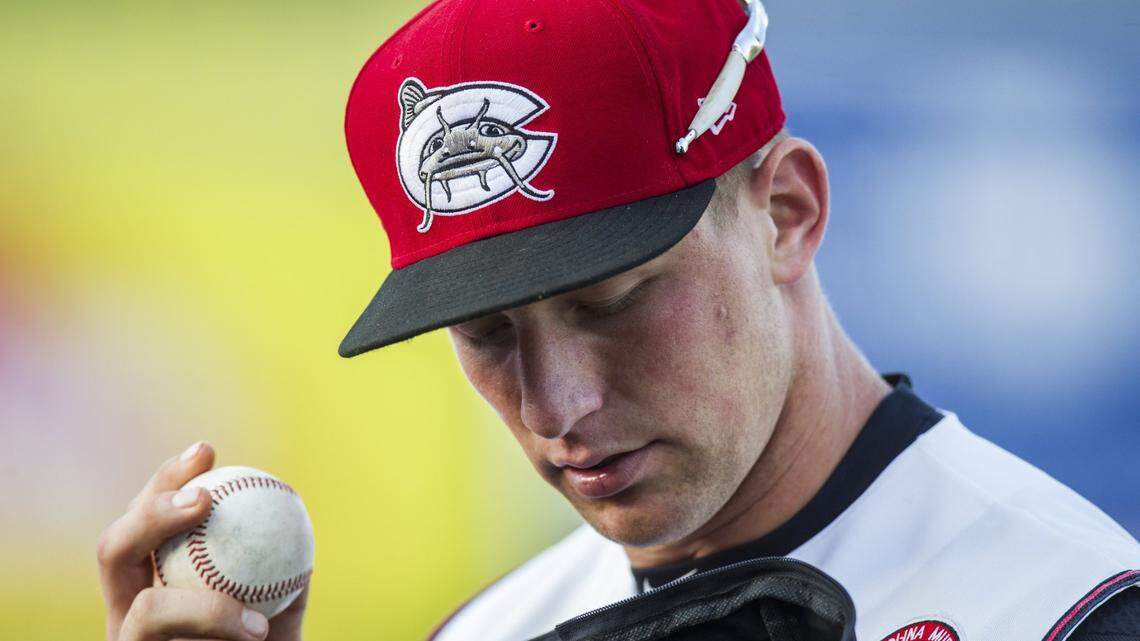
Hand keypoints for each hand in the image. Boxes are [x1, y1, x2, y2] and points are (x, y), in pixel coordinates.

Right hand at [96, 442, 308, 640]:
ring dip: (204, 606)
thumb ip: (286, 570)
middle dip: (151, 512)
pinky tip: (257, 635)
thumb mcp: (282, 612)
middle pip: (114, 548)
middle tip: (205, 497)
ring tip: (254, 620)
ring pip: (144, 611)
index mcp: (151, 582)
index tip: (206, 450)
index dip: (166, 479)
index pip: (146, 518)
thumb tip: (297, 513)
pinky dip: (216, 632)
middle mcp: (126, 613)